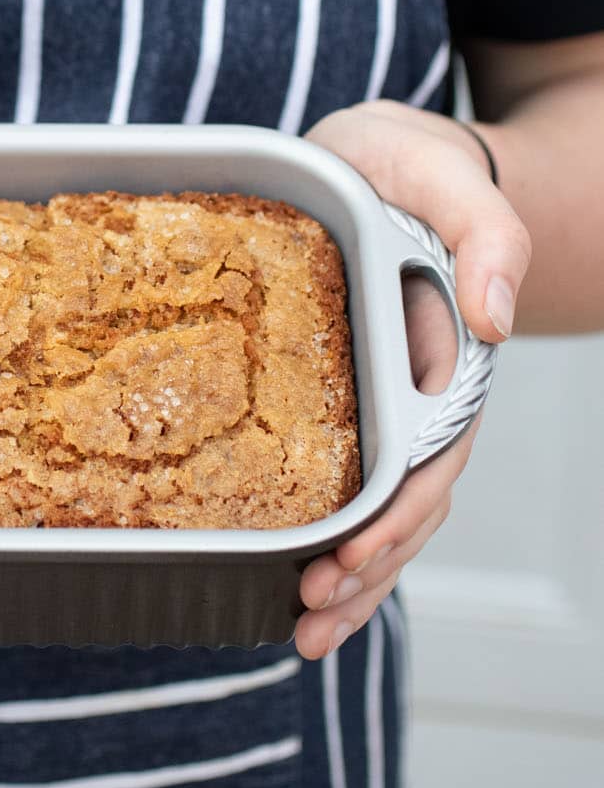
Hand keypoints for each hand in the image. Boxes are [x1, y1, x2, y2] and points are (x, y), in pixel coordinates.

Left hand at [293, 99, 531, 659]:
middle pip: (404, 505)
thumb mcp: (446, 176)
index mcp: (446, 357)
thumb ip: (486, 234)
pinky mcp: (349, 401)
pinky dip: (326, 532)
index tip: (348, 561)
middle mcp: (420, 395)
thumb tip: (496, 320)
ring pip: (377, 508)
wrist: (379, 156)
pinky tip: (290, 577)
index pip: (431, 459)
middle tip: (308, 618)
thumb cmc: (409, 165)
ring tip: (303, 630)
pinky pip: (344, 478)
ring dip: (348, 575)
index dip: (395, 519)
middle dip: (364, 571)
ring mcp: (385, 404)